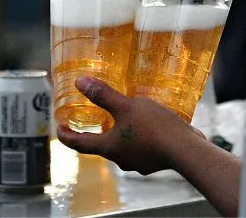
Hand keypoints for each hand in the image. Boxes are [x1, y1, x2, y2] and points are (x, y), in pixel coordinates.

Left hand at [58, 76, 208, 174]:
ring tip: (123, 115)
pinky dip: (138, 135)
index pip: (79, 144)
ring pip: (122, 146)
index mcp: (108, 147)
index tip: (59, 127)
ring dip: (119, 132)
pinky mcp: (154, 159)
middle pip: (101, 145)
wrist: (186, 150)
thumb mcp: (126, 106)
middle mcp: (120, 158)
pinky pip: (140, 146)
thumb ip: (103, 95)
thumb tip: (80, 83)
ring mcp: (138, 161)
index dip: (66, 135)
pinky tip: (147, 122)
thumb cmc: (153, 128)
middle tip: (93, 117)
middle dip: (96, 131)